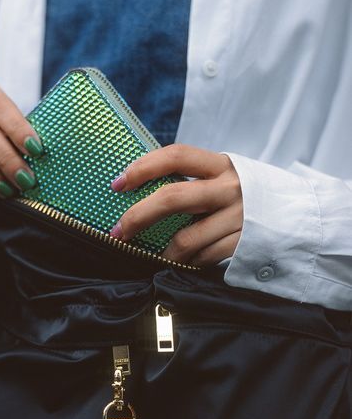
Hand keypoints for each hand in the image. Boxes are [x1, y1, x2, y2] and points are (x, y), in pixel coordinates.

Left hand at [110, 145, 242, 264]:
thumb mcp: (228, 178)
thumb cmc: (251, 197)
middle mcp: (231, 188)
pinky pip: (204, 257)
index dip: (143, 168)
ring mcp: (239, 217)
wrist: (300, 218)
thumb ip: (196, 180)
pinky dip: (189, 262)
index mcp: (222, 165)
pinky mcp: (245, 244)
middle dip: (138, 216)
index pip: (176, 156)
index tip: (118, 184)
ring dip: (163, 252)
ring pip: (185, 238)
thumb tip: (144, 192)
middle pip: (173, 197)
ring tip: (155, 256)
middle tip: (119, 232)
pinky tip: (185, 262)